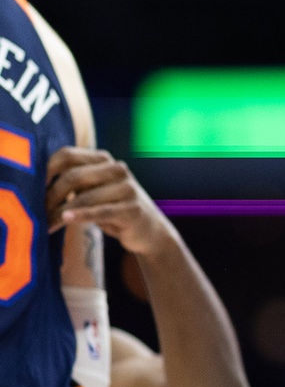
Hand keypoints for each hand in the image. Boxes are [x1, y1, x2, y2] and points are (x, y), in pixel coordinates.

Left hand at [46, 147, 175, 255]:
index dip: (47, 169)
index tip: (33, 187)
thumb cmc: (113, 208)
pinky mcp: (133, 209)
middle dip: (52, 196)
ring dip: (62, 212)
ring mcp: (128, 188)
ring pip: (85, 197)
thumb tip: (36, 183)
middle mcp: (118, 169)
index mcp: (104, 160)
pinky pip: (101, 211)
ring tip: (48, 224)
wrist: (149, 230)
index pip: (68, 155)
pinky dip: (81, 216)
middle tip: (38, 212)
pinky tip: (66, 220)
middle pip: (74, 176)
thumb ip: (73, 181)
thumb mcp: (93, 189)